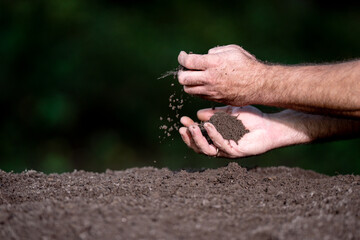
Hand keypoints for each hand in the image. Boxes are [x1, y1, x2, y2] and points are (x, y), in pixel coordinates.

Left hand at [177, 45, 266, 105]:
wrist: (259, 84)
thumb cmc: (248, 65)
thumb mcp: (233, 50)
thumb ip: (216, 51)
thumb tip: (206, 55)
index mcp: (213, 63)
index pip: (187, 62)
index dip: (181, 58)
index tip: (183, 56)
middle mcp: (209, 78)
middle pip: (183, 79)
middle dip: (181, 73)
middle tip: (185, 69)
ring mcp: (212, 91)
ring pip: (189, 90)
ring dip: (188, 83)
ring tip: (194, 77)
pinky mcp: (215, 99)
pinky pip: (199, 96)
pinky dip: (197, 90)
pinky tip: (203, 84)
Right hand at [179, 106, 310, 157]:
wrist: (270, 125)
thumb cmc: (252, 119)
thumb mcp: (230, 113)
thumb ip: (215, 114)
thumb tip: (199, 114)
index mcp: (218, 138)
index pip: (199, 137)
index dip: (189, 130)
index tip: (182, 119)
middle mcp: (221, 147)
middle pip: (199, 148)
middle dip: (189, 138)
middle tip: (183, 127)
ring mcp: (228, 151)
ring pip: (207, 150)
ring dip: (198, 139)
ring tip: (192, 127)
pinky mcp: (236, 153)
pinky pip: (221, 146)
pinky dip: (214, 136)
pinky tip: (209, 126)